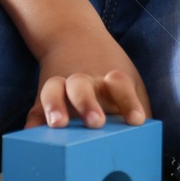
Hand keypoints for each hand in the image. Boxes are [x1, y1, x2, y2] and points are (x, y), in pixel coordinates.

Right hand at [24, 29, 151, 129]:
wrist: (74, 37)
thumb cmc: (110, 75)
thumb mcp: (130, 82)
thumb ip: (137, 109)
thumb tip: (148, 143)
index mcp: (108, 78)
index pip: (120, 83)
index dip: (129, 101)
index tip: (137, 120)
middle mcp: (83, 81)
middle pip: (82, 86)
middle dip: (88, 103)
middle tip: (96, 122)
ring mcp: (61, 87)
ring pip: (54, 89)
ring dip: (54, 105)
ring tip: (57, 123)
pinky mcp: (43, 99)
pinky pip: (34, 110)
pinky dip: (32, 122)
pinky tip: (31, 136)